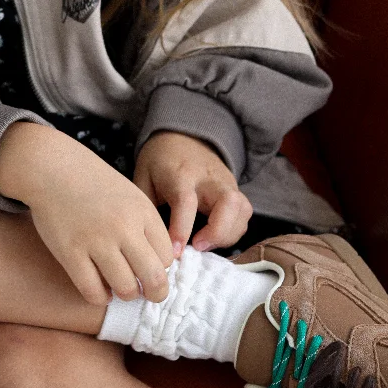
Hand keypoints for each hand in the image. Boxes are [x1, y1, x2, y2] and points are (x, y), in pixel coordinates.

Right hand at [0, 122, 175, 306]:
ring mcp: (96, 241)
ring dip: (126, 294)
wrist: (52, 167)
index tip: (150, 267)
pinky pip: (93, 291)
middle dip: (155, 293)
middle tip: (147, 293)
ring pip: (125, 289)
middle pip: (154, 278)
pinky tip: (100, 289)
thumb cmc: (93, 184)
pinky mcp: (70, 252)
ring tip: (120, 287)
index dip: (161, 268)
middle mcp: (123, 227)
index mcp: (142, 211)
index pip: (167, 257)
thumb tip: (163, 265)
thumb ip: (146, 226)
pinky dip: (100, 297)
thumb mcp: (130, 195)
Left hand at [133, 130, 251, 257]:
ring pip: (243, 209)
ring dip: (228, 234)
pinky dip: (234, 230)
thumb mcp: (143, 177)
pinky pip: (245, 213)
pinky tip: (215, 238)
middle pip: (228, 203)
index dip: (181, 229)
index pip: (186, 202)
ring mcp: (226, 183)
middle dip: (218, 232)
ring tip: (205, 245)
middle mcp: (209, 178)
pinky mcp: (235, 189)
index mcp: (180, 175)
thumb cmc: (160, 160)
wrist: (184, 135)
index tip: (175, 252)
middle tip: (198, 247)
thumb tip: (149, 241)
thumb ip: (146, 207)